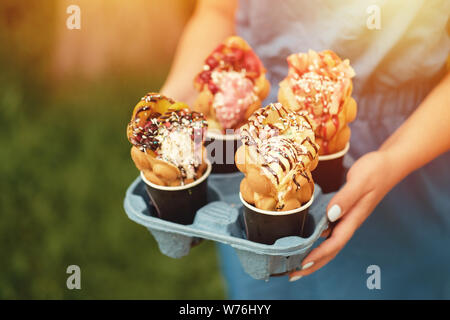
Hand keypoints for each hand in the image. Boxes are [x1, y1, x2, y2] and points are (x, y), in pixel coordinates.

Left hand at [289, 151, 395, 280]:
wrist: (388, 164)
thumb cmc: (375, 170)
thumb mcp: (360, 181)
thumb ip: (346, 198)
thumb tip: (331, 215)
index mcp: (353, 218)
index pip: (334, 243)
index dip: (318, 255)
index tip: (302, 263)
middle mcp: (349, 221)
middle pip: (331, 250)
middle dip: (313, 264)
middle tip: (293, 274)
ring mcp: (347, 218)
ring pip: (330, 243)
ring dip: (314, 255)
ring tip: (295, 264)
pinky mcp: (344, 211)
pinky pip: (329, 231)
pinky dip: (317, 240)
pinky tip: (307, 241)